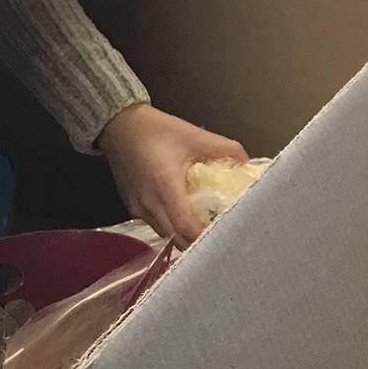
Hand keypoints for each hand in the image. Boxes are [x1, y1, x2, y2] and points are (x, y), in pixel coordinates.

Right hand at [98, 103, 247, 249]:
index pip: (187, 227)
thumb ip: (226, 149)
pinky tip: (189, 218)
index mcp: (165, 186)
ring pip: (168, 237)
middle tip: (224, 235)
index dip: (208, 236)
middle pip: (178, 240)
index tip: (228, 234)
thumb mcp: (195, 136)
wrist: (119, 126)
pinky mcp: (134, 209)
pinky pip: (158, 227)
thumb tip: (248, 163)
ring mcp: (139, 209)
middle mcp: (149, 204)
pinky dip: (175, 229)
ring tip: (209, 228)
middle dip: (201, 242)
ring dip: (187, 237)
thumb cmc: (156, 130)